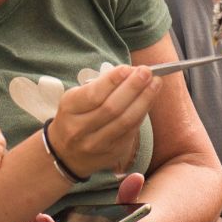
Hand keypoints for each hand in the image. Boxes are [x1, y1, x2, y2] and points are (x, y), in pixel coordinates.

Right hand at [46, 65, 160, 178]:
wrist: (67, 152)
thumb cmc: (76, 116)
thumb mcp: (77, 98)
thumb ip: (100, 85)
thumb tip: (131, 72)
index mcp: (69, 109)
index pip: (93, 95)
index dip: (112, 81)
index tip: (127, 68)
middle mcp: (80, 129)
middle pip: (112, 108)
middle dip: (133, 88)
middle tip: (146, 72)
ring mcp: (96, 144)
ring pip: (125, 121)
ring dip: (144, 100)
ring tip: (155, 84)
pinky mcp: (112, 153)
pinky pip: (131, 131)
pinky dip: (142, 113)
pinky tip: (149, 99)